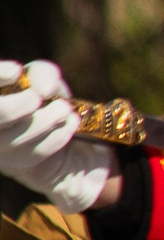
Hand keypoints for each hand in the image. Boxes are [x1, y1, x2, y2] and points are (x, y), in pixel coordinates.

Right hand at [0, 61, 111, 213]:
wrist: (79, 144)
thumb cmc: (51, 103)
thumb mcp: (48, 82)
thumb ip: (43, 75)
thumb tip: (43, 90)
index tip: (16, 71)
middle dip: (20, 105)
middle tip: (41, 98)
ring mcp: (1, 151)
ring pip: (13, 139)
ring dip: (46, 119)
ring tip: (65, 109)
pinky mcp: (20, 168)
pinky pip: (34, 153)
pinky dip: (57, 135)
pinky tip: (71, 124)